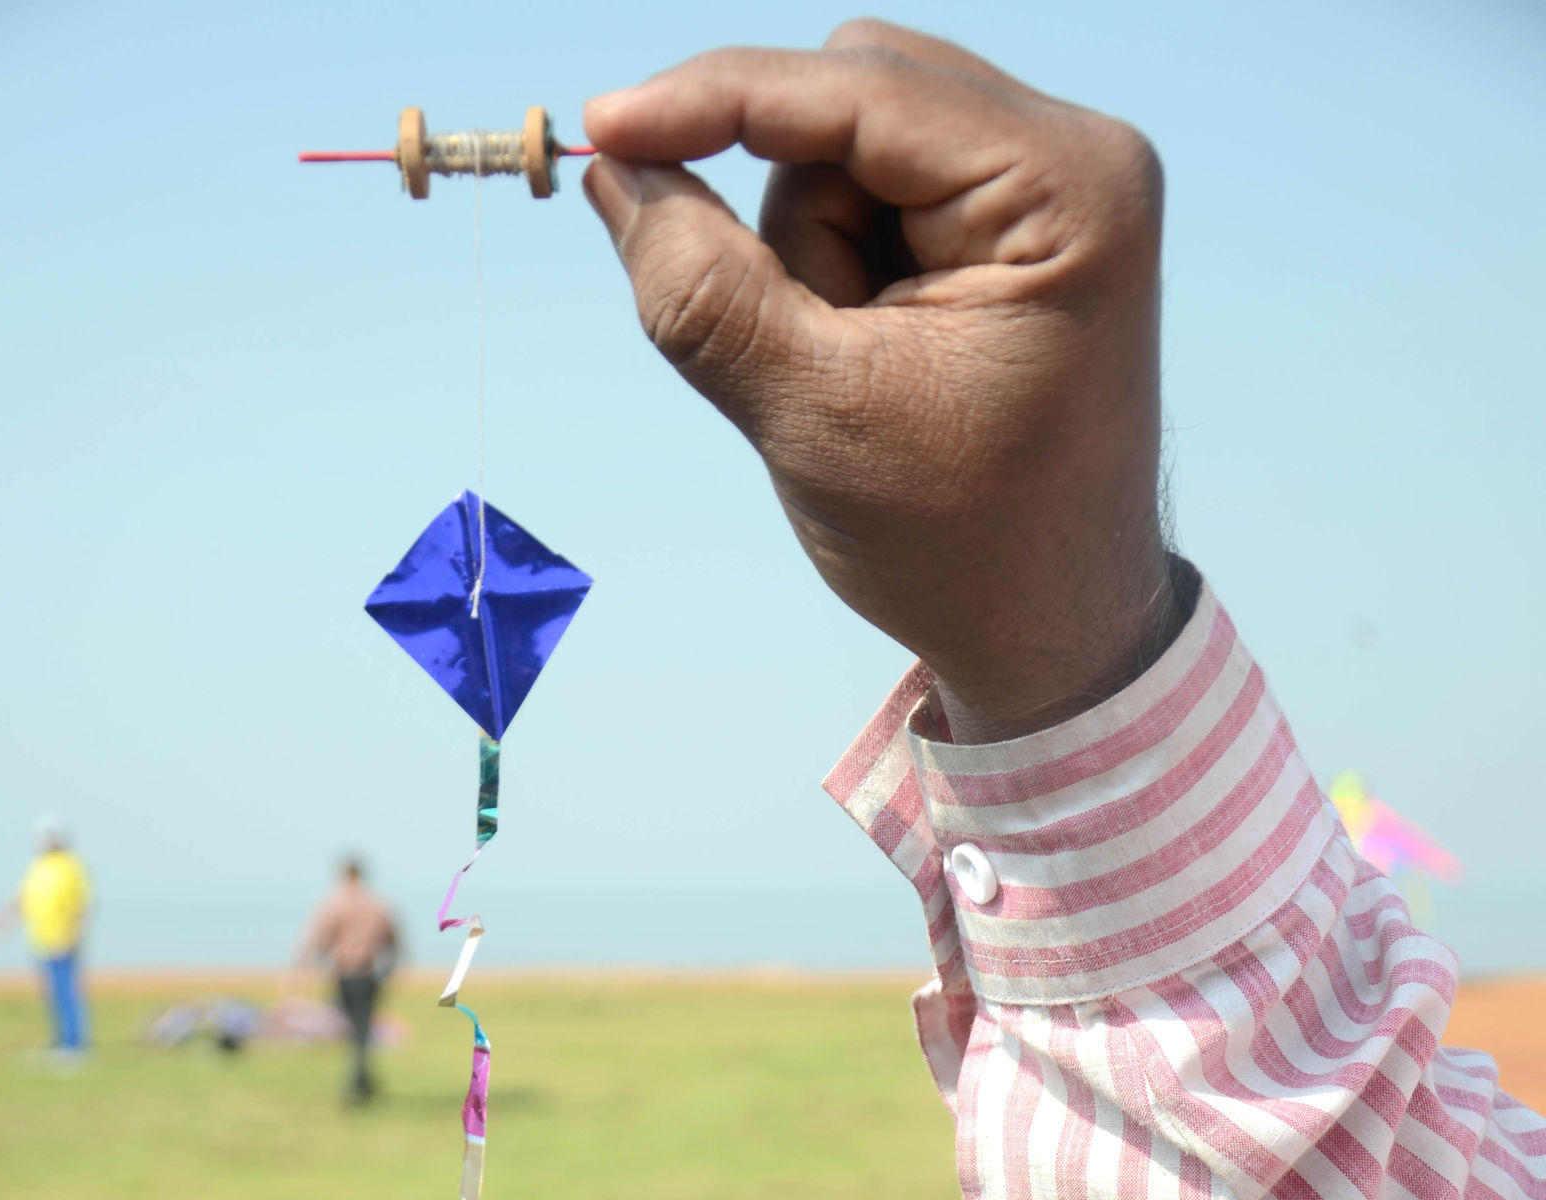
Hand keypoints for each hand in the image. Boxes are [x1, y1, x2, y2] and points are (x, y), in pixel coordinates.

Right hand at [584, 21, 1184, 740]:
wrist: (1052, 634)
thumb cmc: (965, 548)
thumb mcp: (814, 420)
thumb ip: (704, 292)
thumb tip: (613, 170)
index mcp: (1067, 187)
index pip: (859, 87)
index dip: (719, 99)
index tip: (603, 126)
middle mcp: (1075, 156)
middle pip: (852, 99)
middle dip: (792, 221)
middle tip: (812, 353)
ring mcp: (1050, 187)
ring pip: (849, 149)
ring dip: (812, 259)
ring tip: (863, 378)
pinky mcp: (1015, 226)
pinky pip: (875, 199)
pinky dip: (837, 274)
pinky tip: (876, 359)